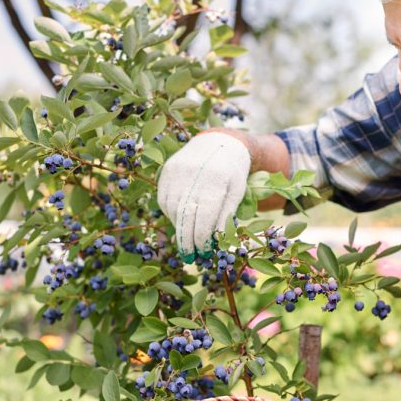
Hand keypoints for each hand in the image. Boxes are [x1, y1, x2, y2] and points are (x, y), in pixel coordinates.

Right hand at [157, 132, 249, 261]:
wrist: (219, 142)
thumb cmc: (232, 172)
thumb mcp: (236, 192)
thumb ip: (225, 215)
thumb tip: (215, 241)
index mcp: (216, 180)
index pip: (204, 217)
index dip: (202, 239)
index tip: (203, 253)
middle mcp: (194, 174)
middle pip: (185, 216)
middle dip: (187, 240)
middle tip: (190, 257)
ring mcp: (177, 171)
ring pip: (172, 209)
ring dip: (179, 228)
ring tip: (187, 239)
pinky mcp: (167, 170)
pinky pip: (164, 199)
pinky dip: (171, 214)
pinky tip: (180, 220)